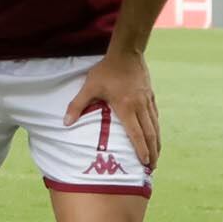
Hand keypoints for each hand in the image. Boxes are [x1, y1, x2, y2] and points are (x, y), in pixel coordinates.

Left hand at [66, 51, 160, 170]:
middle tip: (152, 167)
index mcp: (126, 107)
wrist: (126, 54)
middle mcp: (140, 106)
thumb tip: (65, 122)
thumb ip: (77, 105)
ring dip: (156, 143)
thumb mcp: (89, 87)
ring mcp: (147, 101)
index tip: (144, 162)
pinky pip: (155, 117)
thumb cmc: (106, 71)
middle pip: (149, 134)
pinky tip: (155, 136)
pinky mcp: (150, 96)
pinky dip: (156, 129)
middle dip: (152, 152)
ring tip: (156, 156)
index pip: (136, 133)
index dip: (141, 149)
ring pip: (155, 126)